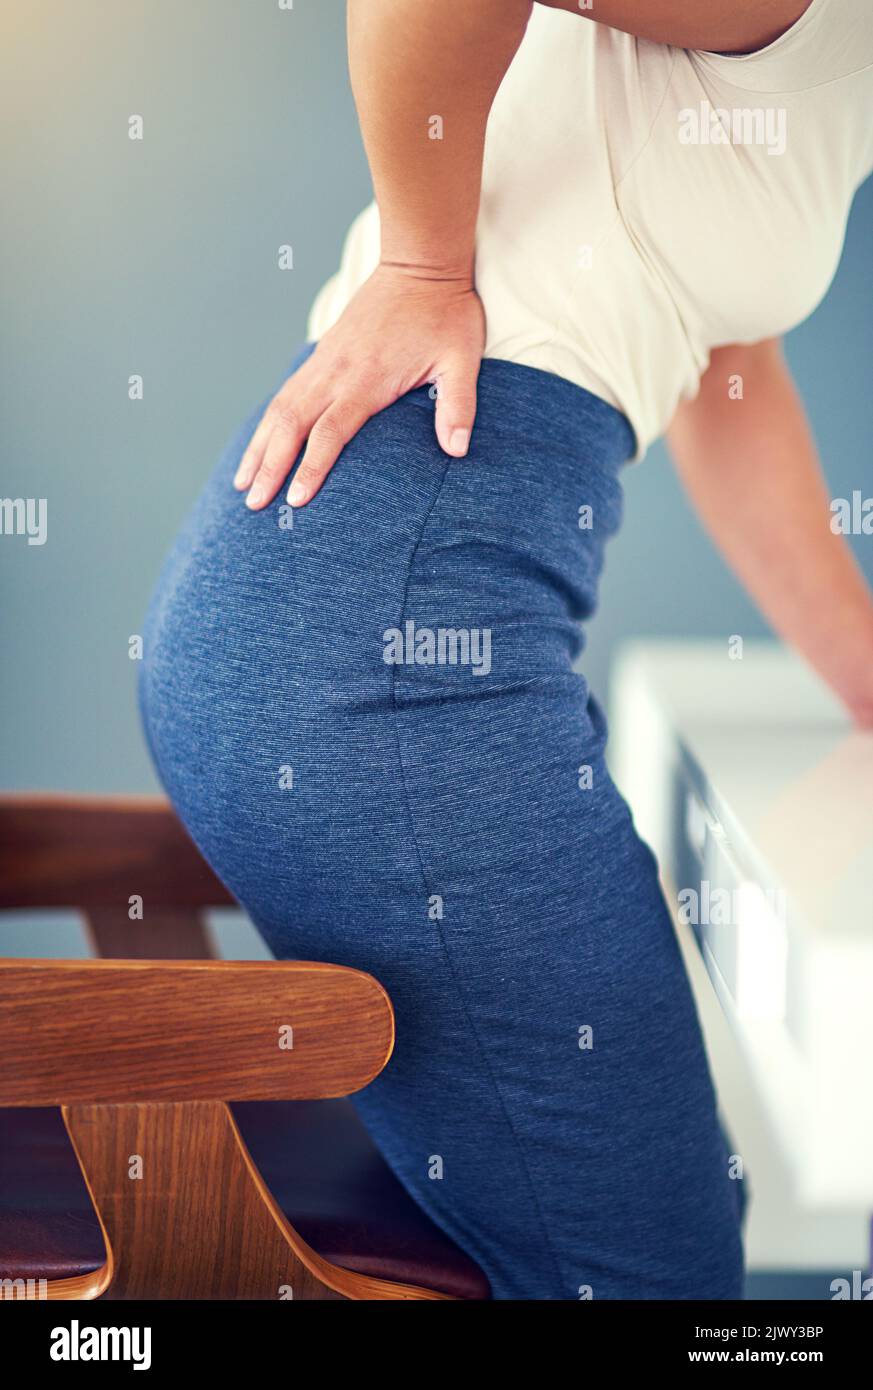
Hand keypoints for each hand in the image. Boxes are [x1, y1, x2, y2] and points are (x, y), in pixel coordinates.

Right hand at [234, 263, 485, 508]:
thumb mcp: (461, 359)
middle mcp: (336, 372)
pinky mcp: (323, 354)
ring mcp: (325, 361)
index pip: (329, 434)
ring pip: (280, 409)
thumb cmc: (445, 313)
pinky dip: (268, 422)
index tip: (295, 501)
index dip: (310, 469)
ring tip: (241, 481)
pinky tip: (260, 442)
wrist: (420, 263)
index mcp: (366, 380)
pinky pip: (287, 393)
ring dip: (258, 446)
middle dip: (269, 466)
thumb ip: (458, 405)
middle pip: (290, 426)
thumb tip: (458, 449)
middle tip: (252, 502)